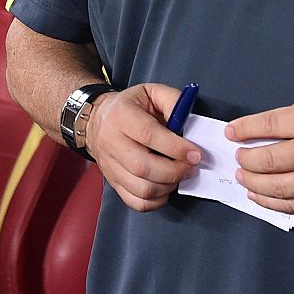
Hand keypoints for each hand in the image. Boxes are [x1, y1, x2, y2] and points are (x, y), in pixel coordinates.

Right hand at [86, 84, 201, 212]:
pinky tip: (165, 187)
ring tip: (179, 175)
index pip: (148, 135)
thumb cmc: (131, 107)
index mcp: (121, 115)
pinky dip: (156, 201)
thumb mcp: (152, 92)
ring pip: (141, 188)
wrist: (99, 120)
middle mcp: (111, 141)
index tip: (195, 154)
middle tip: (190, 167)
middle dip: (174, 171)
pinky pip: (136, 202)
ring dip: (168, 186)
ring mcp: (110, 165)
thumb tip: (188, 121)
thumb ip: (173, 101)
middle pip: (143, 167)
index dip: (175, 147)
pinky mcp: (113, 182)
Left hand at [227, 96, 293, 213]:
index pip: (272, 125)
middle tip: (238, 158)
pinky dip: (272, 203)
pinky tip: (259, 196)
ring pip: (281, 188)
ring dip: (255, 184)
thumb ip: (290, 117)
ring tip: (243, 177)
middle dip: (247, 160)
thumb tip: (256, 132)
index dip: (245, 130)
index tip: (231, 133)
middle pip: (272, 160)